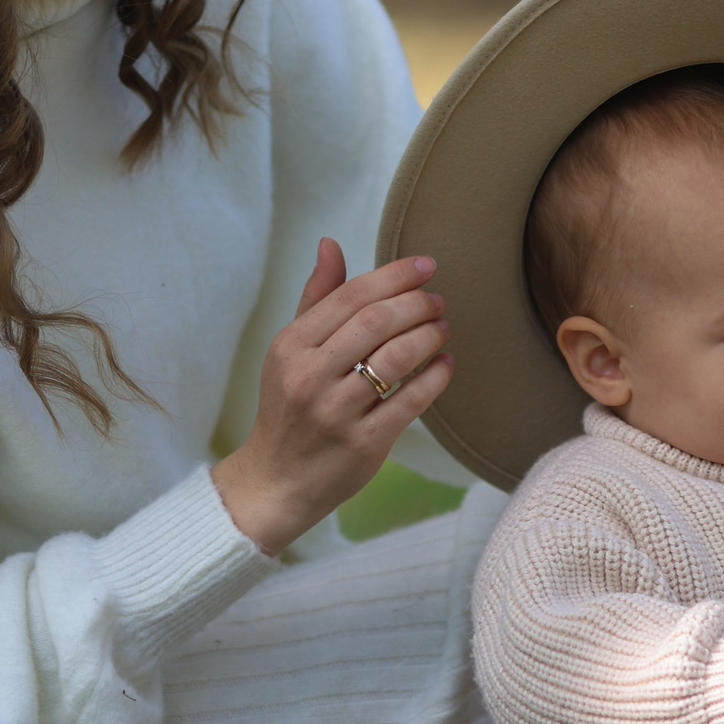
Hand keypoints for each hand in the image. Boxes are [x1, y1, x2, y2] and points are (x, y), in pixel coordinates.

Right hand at [210, 239, 451, 554]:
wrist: (277, 479)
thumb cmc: (289, 407)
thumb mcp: (290, 350)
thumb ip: (316, 298)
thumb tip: (330, 244)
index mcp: (291, 345)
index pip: (350, 296)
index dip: (394, 276)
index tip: (426, 267)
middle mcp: (310, 376)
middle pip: (375, 322)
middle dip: (416, 304)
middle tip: (438, 302)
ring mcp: (336, 411)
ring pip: (396, 358)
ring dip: (429, 336)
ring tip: (442, 328)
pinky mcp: (364, 443)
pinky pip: (410, 401)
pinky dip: (436, 377)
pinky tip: (446, 364)